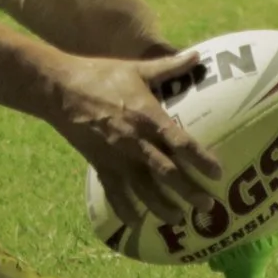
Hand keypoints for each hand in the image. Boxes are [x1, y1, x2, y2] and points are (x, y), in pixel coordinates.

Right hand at [46, 49, 221, 228]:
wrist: (60, 89)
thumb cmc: (100, 75)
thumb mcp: (137, 69)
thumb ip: (169, 67)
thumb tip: (197, 56)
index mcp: (148, 116)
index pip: (181, 143)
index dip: (201, 160)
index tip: (218, 173)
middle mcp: (135, 141)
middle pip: (168, 173)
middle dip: (189, 192)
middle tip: (208, 207)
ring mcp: (116, 156)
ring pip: (144, 189)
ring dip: (162, 207)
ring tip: (178, 219)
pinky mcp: (99, 164)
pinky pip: (114, 192)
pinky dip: (125, 209)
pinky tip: (136, 222)